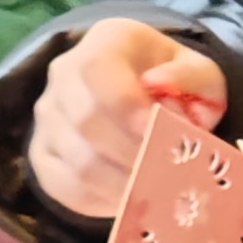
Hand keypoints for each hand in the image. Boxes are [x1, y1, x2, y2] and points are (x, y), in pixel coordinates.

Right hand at [26, 17, 224, 218]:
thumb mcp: (200, 73)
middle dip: (132, 153)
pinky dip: (102, 201)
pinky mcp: (42, 155)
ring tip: (159, 190)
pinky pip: (66, 187)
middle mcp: (63, 74)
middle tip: (169, 173)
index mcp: (105, 41)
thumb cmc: (177, 85)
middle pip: (86, 121)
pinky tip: (134, 199)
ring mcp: (48, 116)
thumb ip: (189, 76)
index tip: (160, 134)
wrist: (148, 98)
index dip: (126, 106)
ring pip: (78, 161)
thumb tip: (159, 83)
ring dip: (123, 184)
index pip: (97, 69)